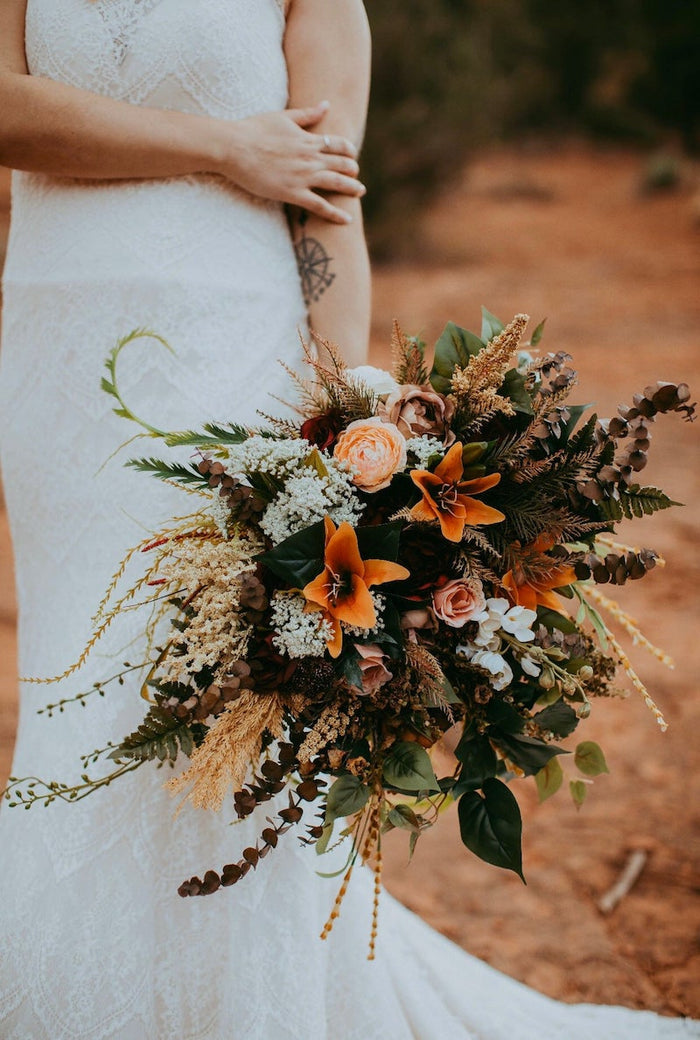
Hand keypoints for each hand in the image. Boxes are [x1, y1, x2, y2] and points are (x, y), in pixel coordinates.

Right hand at [217, 101, 364, 222]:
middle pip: (342, 164)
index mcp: (308, 140)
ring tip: (360, 192)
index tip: (352, 155)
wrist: (235, 147)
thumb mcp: (283, 117)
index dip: (349, 150)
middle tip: (356, 176)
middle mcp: (310, 158)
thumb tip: (326, 104)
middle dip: (352, 169)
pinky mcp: (293, 193)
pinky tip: (347, 220)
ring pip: (336, 183)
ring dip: (351, 188)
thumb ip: (307, 114)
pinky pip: (320, 206)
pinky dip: (336, 214)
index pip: (339, 144)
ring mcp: (303, 177)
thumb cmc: (254, 129)